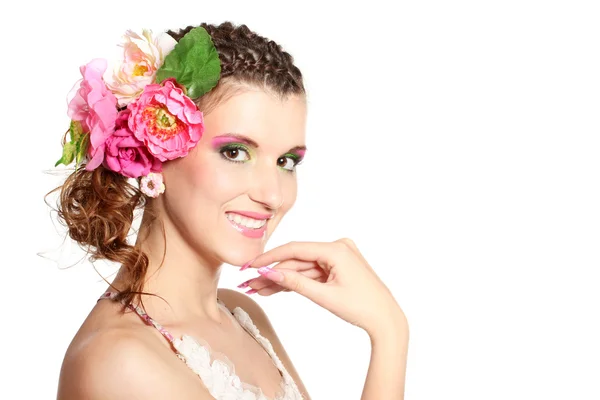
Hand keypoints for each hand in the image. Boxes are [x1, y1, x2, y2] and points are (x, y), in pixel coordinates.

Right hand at [239, 239, 405, 335]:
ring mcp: (339, 256)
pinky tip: (276, 288)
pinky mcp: (339, 267)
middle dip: (273, 273)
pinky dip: (297, 281)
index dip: (270, 257)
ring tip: (258, 290)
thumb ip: (295, 282)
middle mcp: (338, 247)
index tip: (251, 266)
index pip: (295, 249)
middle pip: (297, 260)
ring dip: (282, 279)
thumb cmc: (361, 308)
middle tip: (249, 284)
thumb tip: (269, 272)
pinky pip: (312, 272)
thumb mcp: (324, 296)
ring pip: (303, 268)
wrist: (386, 320)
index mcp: (337, 249)